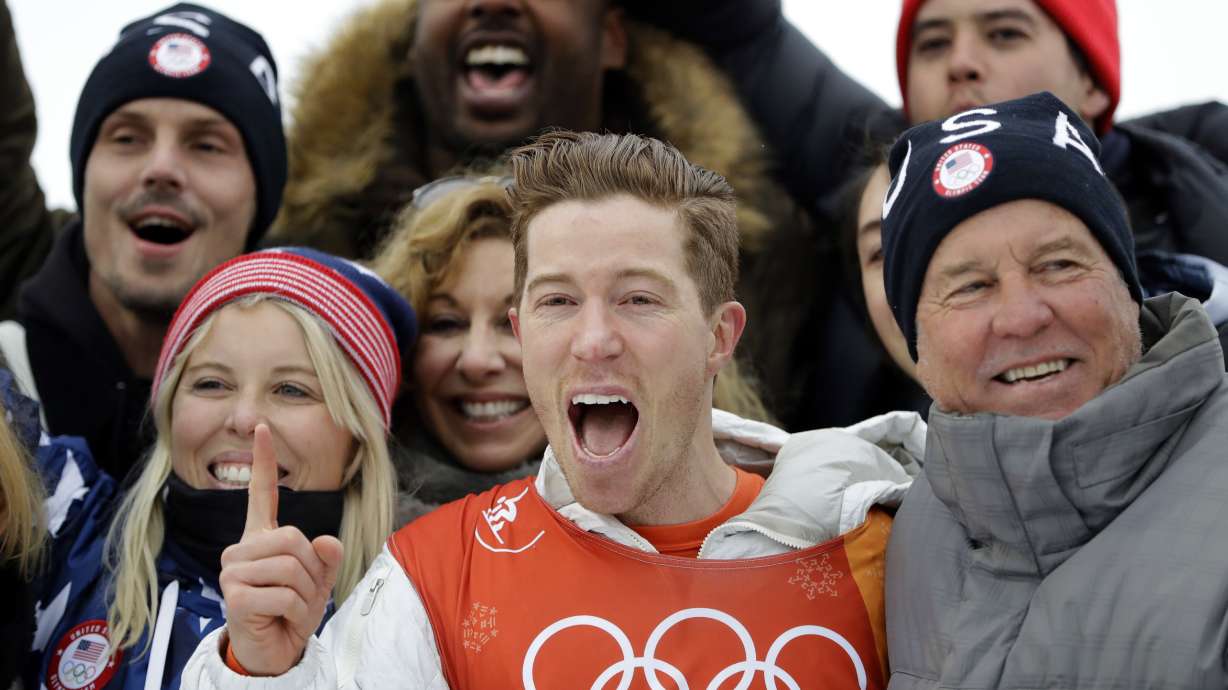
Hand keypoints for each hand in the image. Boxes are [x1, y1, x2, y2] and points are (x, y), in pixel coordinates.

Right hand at [218, 424, 343, 674]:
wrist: (273, 651)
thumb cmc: (291, 612)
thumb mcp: (318, 581)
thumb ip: (326, 557)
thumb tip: (326, 540)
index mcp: (260, 538)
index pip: (260, 494)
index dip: (263, 462)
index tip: (262, 427)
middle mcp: (241, 550)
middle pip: (294, 538)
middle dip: (312, 570)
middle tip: (303, 593)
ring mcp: (233, 572)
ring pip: (292, 567)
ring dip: (306, 593)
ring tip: (292, 607)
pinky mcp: (234, 597)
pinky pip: (285, 596)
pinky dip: (297, 612)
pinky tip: (283, 620)